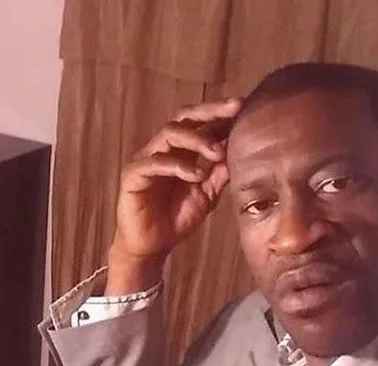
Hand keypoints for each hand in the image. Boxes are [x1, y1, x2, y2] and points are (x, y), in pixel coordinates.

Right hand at [107, 98, 241, 293]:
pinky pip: (154, 162)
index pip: (201, 123)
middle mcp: (164, 149)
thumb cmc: (175, 219)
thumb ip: (220, 174)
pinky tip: (196, 175)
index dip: (221, 114)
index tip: (244, 108)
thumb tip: (240, 151)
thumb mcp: (206, 195)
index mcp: (182, 151)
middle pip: (185, 117)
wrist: (151, 246)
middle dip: (211, 111)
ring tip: (216, 153)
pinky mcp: (133, 175)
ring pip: (169, 133)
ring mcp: (147, 159)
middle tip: (233, 110)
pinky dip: (177, 165)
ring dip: (196, 139)